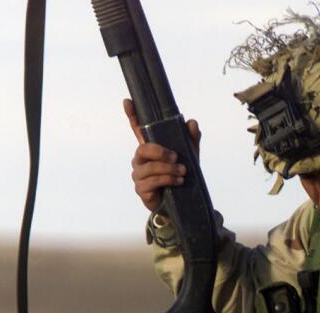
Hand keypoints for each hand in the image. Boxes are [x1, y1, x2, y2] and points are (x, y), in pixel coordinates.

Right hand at [126, 98, 201, 213]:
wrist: (183, 203)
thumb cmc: (181, 176)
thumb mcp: (190, 156)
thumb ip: (191, 139)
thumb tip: (191, 122)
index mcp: (150, 148)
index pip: (138, 129)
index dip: (132, 115)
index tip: (128, 101)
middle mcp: (140, 160)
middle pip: (143, 149)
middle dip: (160, 152)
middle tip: (176, 157)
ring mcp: (139, 174)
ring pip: (149, 167)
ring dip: (168, 169)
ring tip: (182, 172)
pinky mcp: (141, 189)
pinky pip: (152, 181)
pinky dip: (167, 179)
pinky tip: (178, 181)